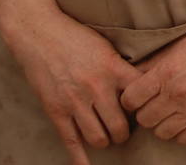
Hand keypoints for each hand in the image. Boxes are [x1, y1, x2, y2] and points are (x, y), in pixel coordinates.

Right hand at [5, 10, 142, 164]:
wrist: (39, 33)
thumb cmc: (76, 37)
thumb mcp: (107, 47)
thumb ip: (122, 67)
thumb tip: (144, 83)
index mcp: (114, 69)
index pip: (140, 99)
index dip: (146, 109)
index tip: (146, 111)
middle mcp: (97, 88)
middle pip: (120, 126)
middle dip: (124, 133)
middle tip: (125, 131)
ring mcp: (75, 101)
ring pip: (98, 138)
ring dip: (105, 141)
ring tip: (108, 137)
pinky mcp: (55, 110)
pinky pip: (70, 141)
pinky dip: (79, 158)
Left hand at [121, 25, 185, 143]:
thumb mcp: (179, 46)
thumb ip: (153, 62)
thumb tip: (129, 74)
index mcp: (166, 73)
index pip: (130, 99)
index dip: (131, 98)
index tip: (138, 95)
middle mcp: (178, 93)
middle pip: (144, 119)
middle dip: (146, 111)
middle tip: (155, 103)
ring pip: (161, 132)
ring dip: (162, 123)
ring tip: (170, 111)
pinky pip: (183, 139)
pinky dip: (181, 132)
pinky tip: (185, 118)